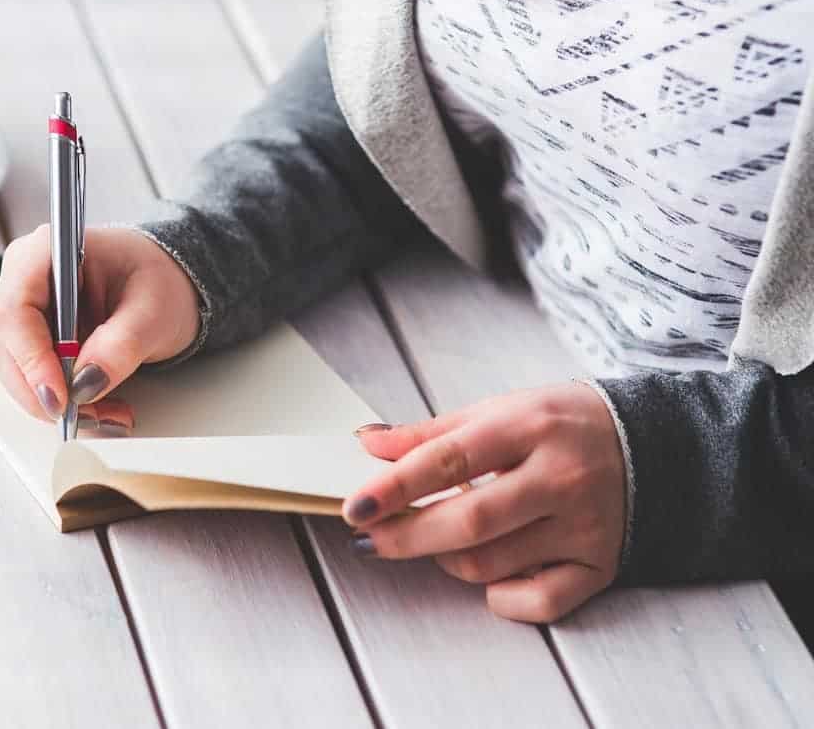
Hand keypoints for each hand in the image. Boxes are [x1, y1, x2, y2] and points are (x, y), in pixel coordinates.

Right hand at [0, 225, 200, 422]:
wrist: (164, 287)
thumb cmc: (157, 280)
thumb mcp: (153, 311)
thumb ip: (121, 344)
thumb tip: (87, 381)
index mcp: (47, 251)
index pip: (15, 309)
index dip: (31, 357)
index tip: (59, 395)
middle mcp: (24, 278)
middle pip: (6, 346)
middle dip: (44, 390)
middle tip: (88, 415)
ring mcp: (24, 311)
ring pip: (14, 370)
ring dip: (55, 402)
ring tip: (106, 414)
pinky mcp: (32, 340)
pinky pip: (31, 379)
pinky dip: (63, 401)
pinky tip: (98, 407)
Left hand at [343, 383, 624, 622]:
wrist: (656, 444)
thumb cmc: (562, 424)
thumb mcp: (499, 409)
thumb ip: (431, 432)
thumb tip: (368, 444)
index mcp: (529, 427)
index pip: (448, 460)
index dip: (395, 487)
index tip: (356, 507)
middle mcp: (560, 477)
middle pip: (468, 522)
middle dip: (406, 537)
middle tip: (369, 539)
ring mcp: (584, 525)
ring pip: (491, 564)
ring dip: (446, 559)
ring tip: (437, 539)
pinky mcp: (601, 565)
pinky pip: (539, 602)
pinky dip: (501, 597)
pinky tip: (489, 575)